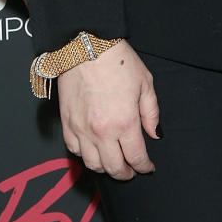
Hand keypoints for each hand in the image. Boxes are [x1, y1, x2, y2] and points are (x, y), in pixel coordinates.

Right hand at [58, 41, 158, 179]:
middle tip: (132, 171)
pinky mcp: (67, 124)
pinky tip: (94, 150)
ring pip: (92, 164)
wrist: (86, 48)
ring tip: (114, 163)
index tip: (147, 167)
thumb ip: (151, 113)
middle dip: (125, 173)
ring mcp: (81, 130)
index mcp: (125, 123)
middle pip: (113, 167)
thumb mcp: (145, 84)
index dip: (144, 166)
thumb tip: (155, 134)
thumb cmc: (119, 62)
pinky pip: (74, 151)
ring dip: (105, 168)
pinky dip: (85, 156)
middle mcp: (101, 132)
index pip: (136, 157)